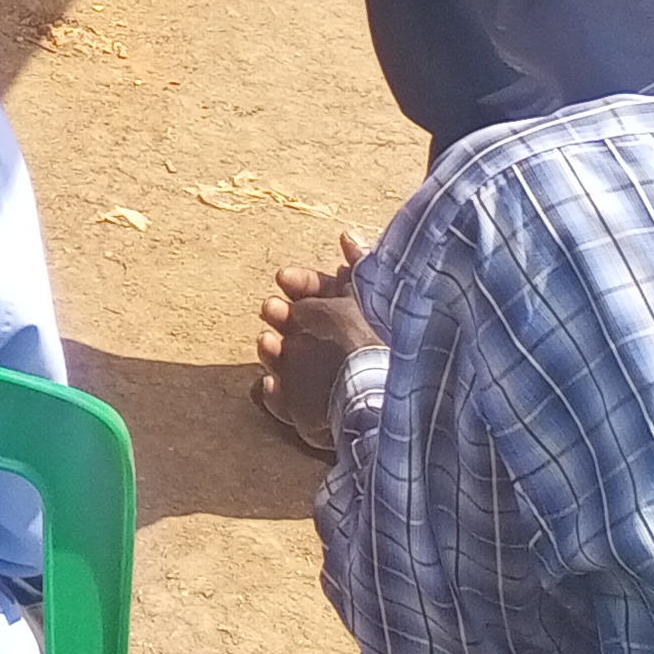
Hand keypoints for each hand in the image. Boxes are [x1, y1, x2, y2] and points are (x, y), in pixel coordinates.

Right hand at [253, 229, 376, 454]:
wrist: (384, 404)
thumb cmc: (375, 345)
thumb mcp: (365, 298)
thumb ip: (356, 267)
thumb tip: (346, 235)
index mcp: (352, 320)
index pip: (320, 296)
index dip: (301, 284)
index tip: (284, 278)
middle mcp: (335, 350)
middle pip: (296, 327)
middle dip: (280, 314)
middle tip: (271, 309)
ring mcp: (322, 384)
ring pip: (283, 362)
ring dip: (270, 350)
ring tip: (269, 342)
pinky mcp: (312, 419)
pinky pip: (284, 405)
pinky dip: (274, 395)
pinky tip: (272, 385)